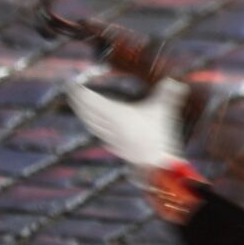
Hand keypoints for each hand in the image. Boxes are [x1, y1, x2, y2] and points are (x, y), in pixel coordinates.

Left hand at [66, 79, 186, 184]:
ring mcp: (111, 137)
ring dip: (82, 113)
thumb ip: (169, 95)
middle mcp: (110, 126)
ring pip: (90, 124)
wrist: (157, 163)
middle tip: (70, 91)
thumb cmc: (160, 135)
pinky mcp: (115, 146)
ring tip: (78, 105)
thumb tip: (173, 81)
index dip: (80, 93)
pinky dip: (92, 126)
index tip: (72, 85)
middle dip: (77, 101)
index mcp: (118, 114)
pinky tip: (92, 126)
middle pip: (87, 112)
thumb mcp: (165, 110)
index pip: (93, 102)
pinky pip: (98, 133)